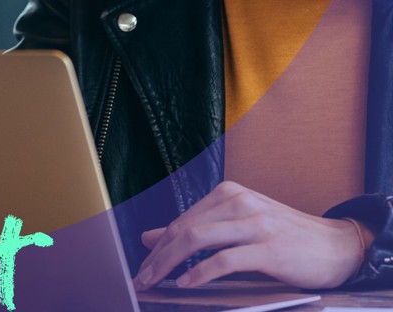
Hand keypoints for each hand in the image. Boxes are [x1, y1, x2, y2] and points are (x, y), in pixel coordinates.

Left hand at [134, 181, 370, 290]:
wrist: (337, 245)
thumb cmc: (284, 237)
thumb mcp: (236, 226)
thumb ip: (196, 229)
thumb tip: (150, 237)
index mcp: (228, 194)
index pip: (182, 220)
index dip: (158, 245)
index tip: (141, 265)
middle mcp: (238, 202)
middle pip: (185, 229)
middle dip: (157, 256)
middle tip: (140, 278)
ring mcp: (254, 223)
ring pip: (198, 240)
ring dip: (170, 264)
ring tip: (155, 282)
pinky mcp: (269, 247)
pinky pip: (225, 259)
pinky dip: (200, 273)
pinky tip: (186, 284)